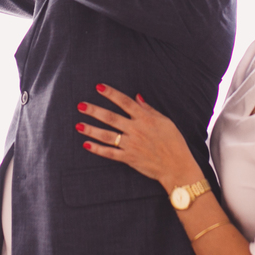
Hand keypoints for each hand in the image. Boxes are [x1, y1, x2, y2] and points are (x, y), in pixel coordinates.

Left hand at [77, 84, 203, 188]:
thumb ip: (149, 109)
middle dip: (94, 111)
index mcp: (145, 119)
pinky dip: (97, 149)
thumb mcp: (165, 121)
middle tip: (80, 105)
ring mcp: (131, 145)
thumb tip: (137, 97)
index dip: (111, 94)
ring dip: (91, 129)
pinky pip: (110, 153)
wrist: (176, 166)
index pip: (125, 102)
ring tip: (78, 125)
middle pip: (111, 118)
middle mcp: (136, 130)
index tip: (99, 87)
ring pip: (107, 135)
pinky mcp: (129, 158)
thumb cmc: (173, 142)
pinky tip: (86, 144)